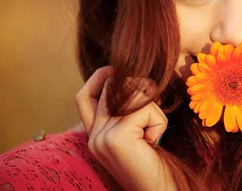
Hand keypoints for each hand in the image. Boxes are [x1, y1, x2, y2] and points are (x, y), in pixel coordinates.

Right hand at [74, 66, 174, 190]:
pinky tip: (153, 142)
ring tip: (152, 134)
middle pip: (112, 85)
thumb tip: (135, 78)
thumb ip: (128, 110)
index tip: (125, 78)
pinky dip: (158, 121)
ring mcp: (101, 137)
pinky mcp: (116, 138)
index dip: (102, 78)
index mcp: (93, 135)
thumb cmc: (157, 163)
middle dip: (141, 90)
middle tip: (152, 114)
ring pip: (131, 92)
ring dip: (153, 109)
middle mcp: (92, 136)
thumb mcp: (138, 132)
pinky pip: (144, 108)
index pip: (83, 95)